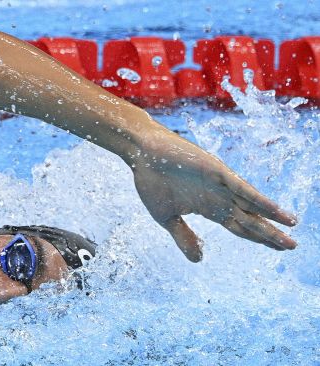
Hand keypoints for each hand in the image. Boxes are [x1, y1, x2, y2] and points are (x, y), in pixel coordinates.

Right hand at [130, 128, 296, 261]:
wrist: (142, 155)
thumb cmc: (152, 181)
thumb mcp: (167, 218)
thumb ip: (184, 237)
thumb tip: (199, 260)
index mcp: (208, 208)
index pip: (239, 226)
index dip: (258, 238)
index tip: (277, 248)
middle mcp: (219, 197)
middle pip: (250, 219)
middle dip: (270, 233)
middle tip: (292, 246)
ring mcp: (220, 185)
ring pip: (251, 204)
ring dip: (272, 216)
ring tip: (292, 225)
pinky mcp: (217, 172)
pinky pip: (242, 188)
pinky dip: (259, 200)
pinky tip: (275, 210)